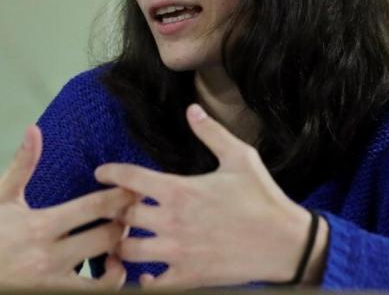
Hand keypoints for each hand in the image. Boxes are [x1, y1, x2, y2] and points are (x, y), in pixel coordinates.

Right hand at [0, 125, 134, 288]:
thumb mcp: (0, 197)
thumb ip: (23, 165)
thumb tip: (34, 129)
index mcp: (40, 225)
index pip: (92, 207)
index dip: (118, 197)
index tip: (131, 190)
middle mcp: (48, 255)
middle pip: (106, 238)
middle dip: (123, 225)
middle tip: (132, 216)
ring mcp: (51, 282)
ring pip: (104, 277)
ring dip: (119, 261)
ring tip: (121, 248)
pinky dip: (105, 286)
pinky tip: (105, 271)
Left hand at [94, 104, 318, 288]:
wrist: (287, 243)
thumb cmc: (263, 198)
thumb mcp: (241, 157)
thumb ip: (211, 133)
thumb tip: (192, 109)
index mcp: (180, 190)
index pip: (130, 178)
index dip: (110, 173)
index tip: (101, 174)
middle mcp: (172, 221)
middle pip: (122, 216)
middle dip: (114, 211)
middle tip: (115, 209)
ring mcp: (178, 252)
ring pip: (128, 250)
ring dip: (123, 244)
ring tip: (125, 239)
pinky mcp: (189, 276)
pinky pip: (152, 284)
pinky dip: (144, 279)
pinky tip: (147, 271)